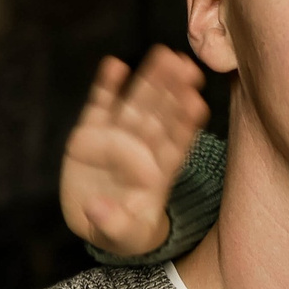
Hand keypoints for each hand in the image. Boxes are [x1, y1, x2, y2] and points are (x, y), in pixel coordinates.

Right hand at [60, 47, 208, 255]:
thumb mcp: (121, 234)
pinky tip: (114, 65)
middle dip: (174, 91)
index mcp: (159, 172)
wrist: (98, 219)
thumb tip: (95, 208)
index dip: (185, 124)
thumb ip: (113, 223)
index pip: (176, 143)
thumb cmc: (123, 227)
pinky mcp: (91, 133)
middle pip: (162, 115)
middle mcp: (143, 149)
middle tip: (188, 66)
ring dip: (150, 79)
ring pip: (137, 103)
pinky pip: (101, 106)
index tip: (197, 104)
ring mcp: (118, 137)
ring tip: (164, 54)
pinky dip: (106, 86)